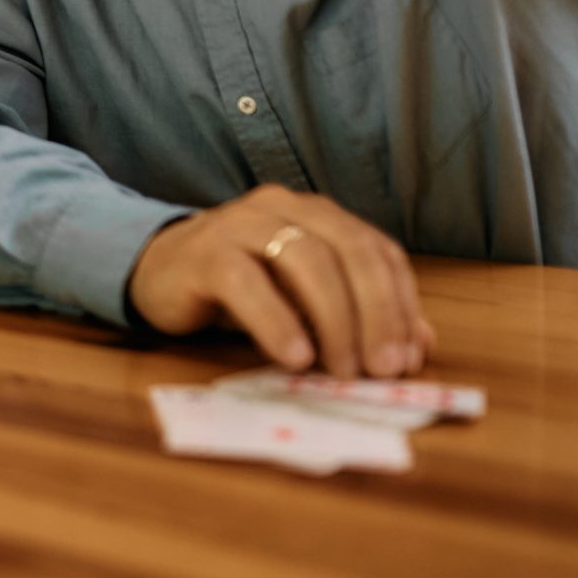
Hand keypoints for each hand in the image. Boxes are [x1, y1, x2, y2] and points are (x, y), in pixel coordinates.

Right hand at [126, 185, 434, 378]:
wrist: (157, 271)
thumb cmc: (241, 289)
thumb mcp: (304, 301)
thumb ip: (357, 313)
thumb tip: (419, 344)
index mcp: (317, 214)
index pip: (376, 250)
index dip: (401, 304)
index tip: (410, 357)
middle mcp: (284, 207)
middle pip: (348, 250)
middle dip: (376, 313)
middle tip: (384, 369)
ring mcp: (241, 224)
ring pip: (305, 259)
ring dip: (334, 320)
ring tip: (341, 371)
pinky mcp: (204, 253)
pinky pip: (247, 282)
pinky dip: (277, 321)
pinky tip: (294, 356)